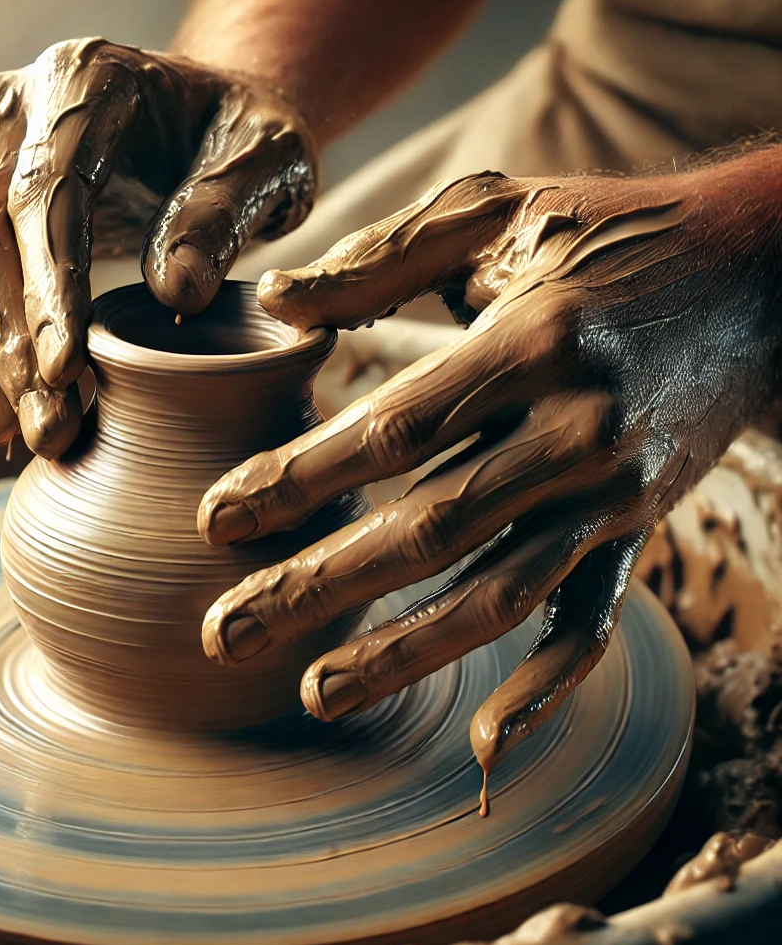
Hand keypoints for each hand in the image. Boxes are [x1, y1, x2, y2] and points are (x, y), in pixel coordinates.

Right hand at [0, 39, 316, 455]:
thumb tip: (176, 289)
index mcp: (85, 79)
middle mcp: (11, 110)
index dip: (48, 291)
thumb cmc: (239, 144)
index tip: (66, 375)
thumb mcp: (266, 161)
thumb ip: (223, 211)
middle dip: (3, 344)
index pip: (46, 194)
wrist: (208, 123)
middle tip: (45, 431)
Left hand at [198, 152, 781, 778]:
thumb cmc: (613, 230)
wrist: (760, 272)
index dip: (300, 478)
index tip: (216, 519)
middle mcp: (576, 428)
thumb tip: (276, 299)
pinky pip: (595, 618)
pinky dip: (550, 684)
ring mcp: (613, 491)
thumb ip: (384, 255)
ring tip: (312, 692)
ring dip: (401, 652)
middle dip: (318, 586)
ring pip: (497, 593)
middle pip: (429, 529)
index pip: (394, 431)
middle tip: (225, 634)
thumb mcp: (502, 209)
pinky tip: (489, 736)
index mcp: (532, 339)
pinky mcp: (638, 528)